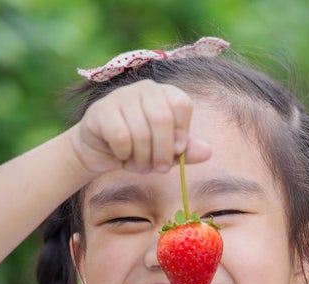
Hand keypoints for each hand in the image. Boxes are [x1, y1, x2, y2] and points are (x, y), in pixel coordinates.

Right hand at [70, 79, 211, 175]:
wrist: (100, 152)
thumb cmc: (138, 149)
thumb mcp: (166, 153)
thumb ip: (186, 152)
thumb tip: (208, 152)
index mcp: (165, 93)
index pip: (181, 104)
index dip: (182, 132)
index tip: (178, 151)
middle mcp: (144, 88)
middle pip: (162, 118)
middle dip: (162, 151)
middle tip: (159, 169)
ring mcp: (121, 96)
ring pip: (140, 131)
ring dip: (142, 158)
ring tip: (140, 165)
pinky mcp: (101, 110)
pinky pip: (120, 137)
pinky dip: (124, 154)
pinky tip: (121, 155)